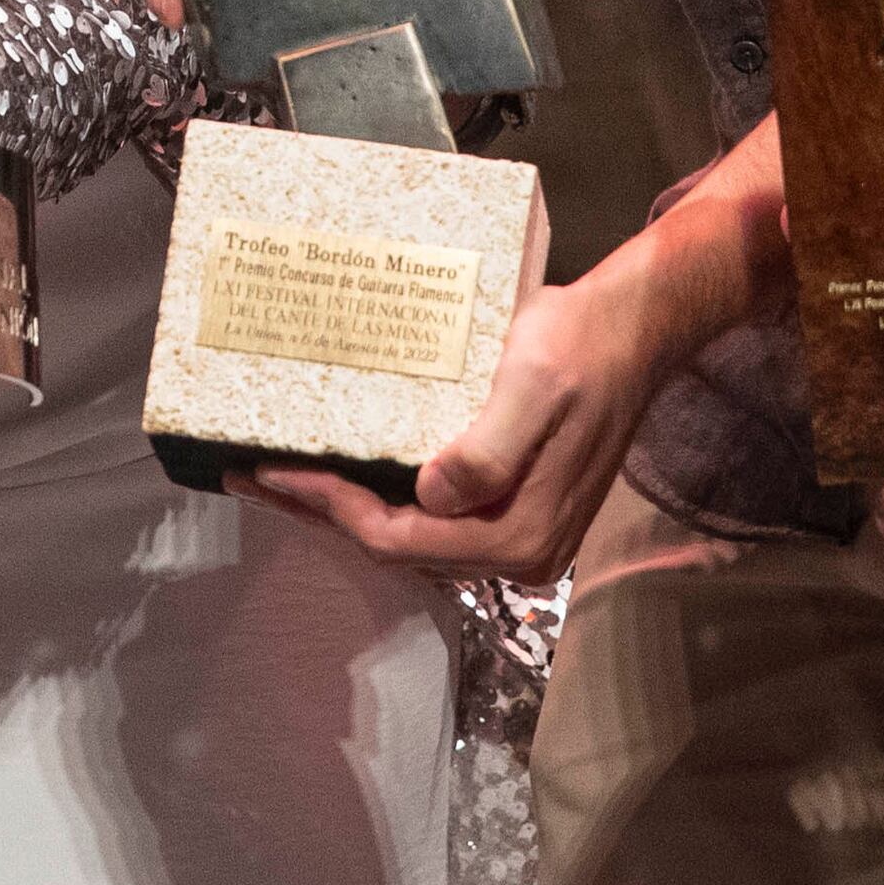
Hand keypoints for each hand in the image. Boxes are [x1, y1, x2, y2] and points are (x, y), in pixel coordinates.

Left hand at [248, 128, 782, 585]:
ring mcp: (519, 539)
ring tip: (284, 478)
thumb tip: (431, 496)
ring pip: (410, 541)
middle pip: (396, 549)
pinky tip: (347, 476)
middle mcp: (519, 553)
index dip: (330, 510)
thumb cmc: (579, 348)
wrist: (631, 331)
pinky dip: (381, 502)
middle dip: (322, 514)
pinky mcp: (515, 514)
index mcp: (519, 533)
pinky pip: (433, 523)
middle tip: (252, 478)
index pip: (398, 539)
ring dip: (345, 512)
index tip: (273, 471)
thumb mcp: (532, 386)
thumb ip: (487, 451)